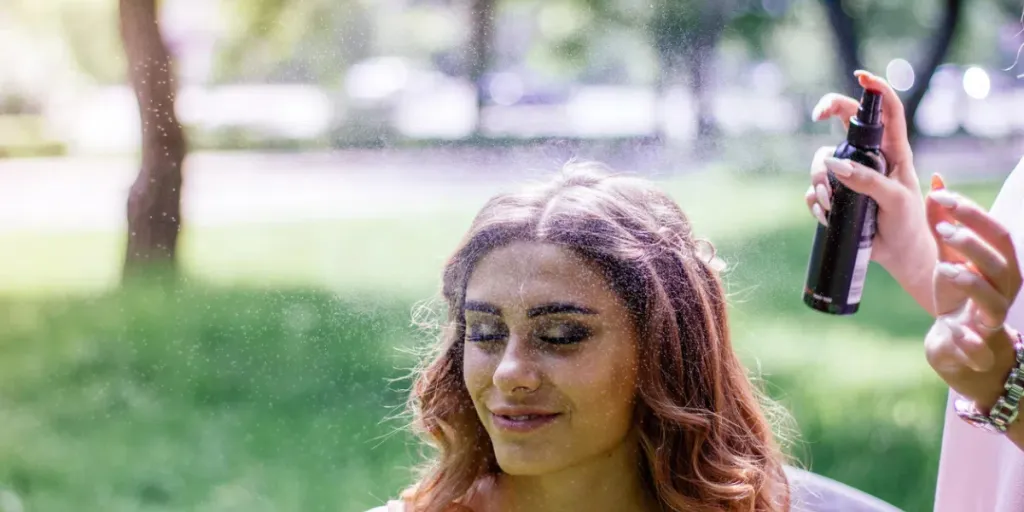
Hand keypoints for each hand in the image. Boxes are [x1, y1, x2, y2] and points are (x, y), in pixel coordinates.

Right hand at [805, 70, 937, 312]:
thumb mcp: (895, 200)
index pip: (888, 112)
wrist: (900, 255)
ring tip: (828, 203)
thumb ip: (867, 181)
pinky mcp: (837, 197)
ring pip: (822, 160)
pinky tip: (826, 215)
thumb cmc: (908, 224)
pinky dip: (814, 202)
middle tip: (817, 115)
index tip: (859, 76)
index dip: (875, 90)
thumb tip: (833, 164)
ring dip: (819, 179)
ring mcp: (850, 176)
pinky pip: (814, 190)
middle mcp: (870, 158)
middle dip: (828, 115)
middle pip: (844, 124)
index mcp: (894, 152)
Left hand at [923, 182, 1021, 406]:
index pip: (996, 233)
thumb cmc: (958, 297)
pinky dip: (967, 340)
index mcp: (1000, 267)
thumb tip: (937, 182)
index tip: (940, 194)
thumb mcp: (949, 258)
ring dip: (970, 283)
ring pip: (994, 303)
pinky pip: (978, 348)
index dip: (971, 212)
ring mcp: (992, 323)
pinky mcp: (978, 352)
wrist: (960, 350)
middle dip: (973, 244)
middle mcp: (1002, 292)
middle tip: (942, 229)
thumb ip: (943, 224)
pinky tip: (953, 329)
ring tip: (943, 268)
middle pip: (1000, 263)